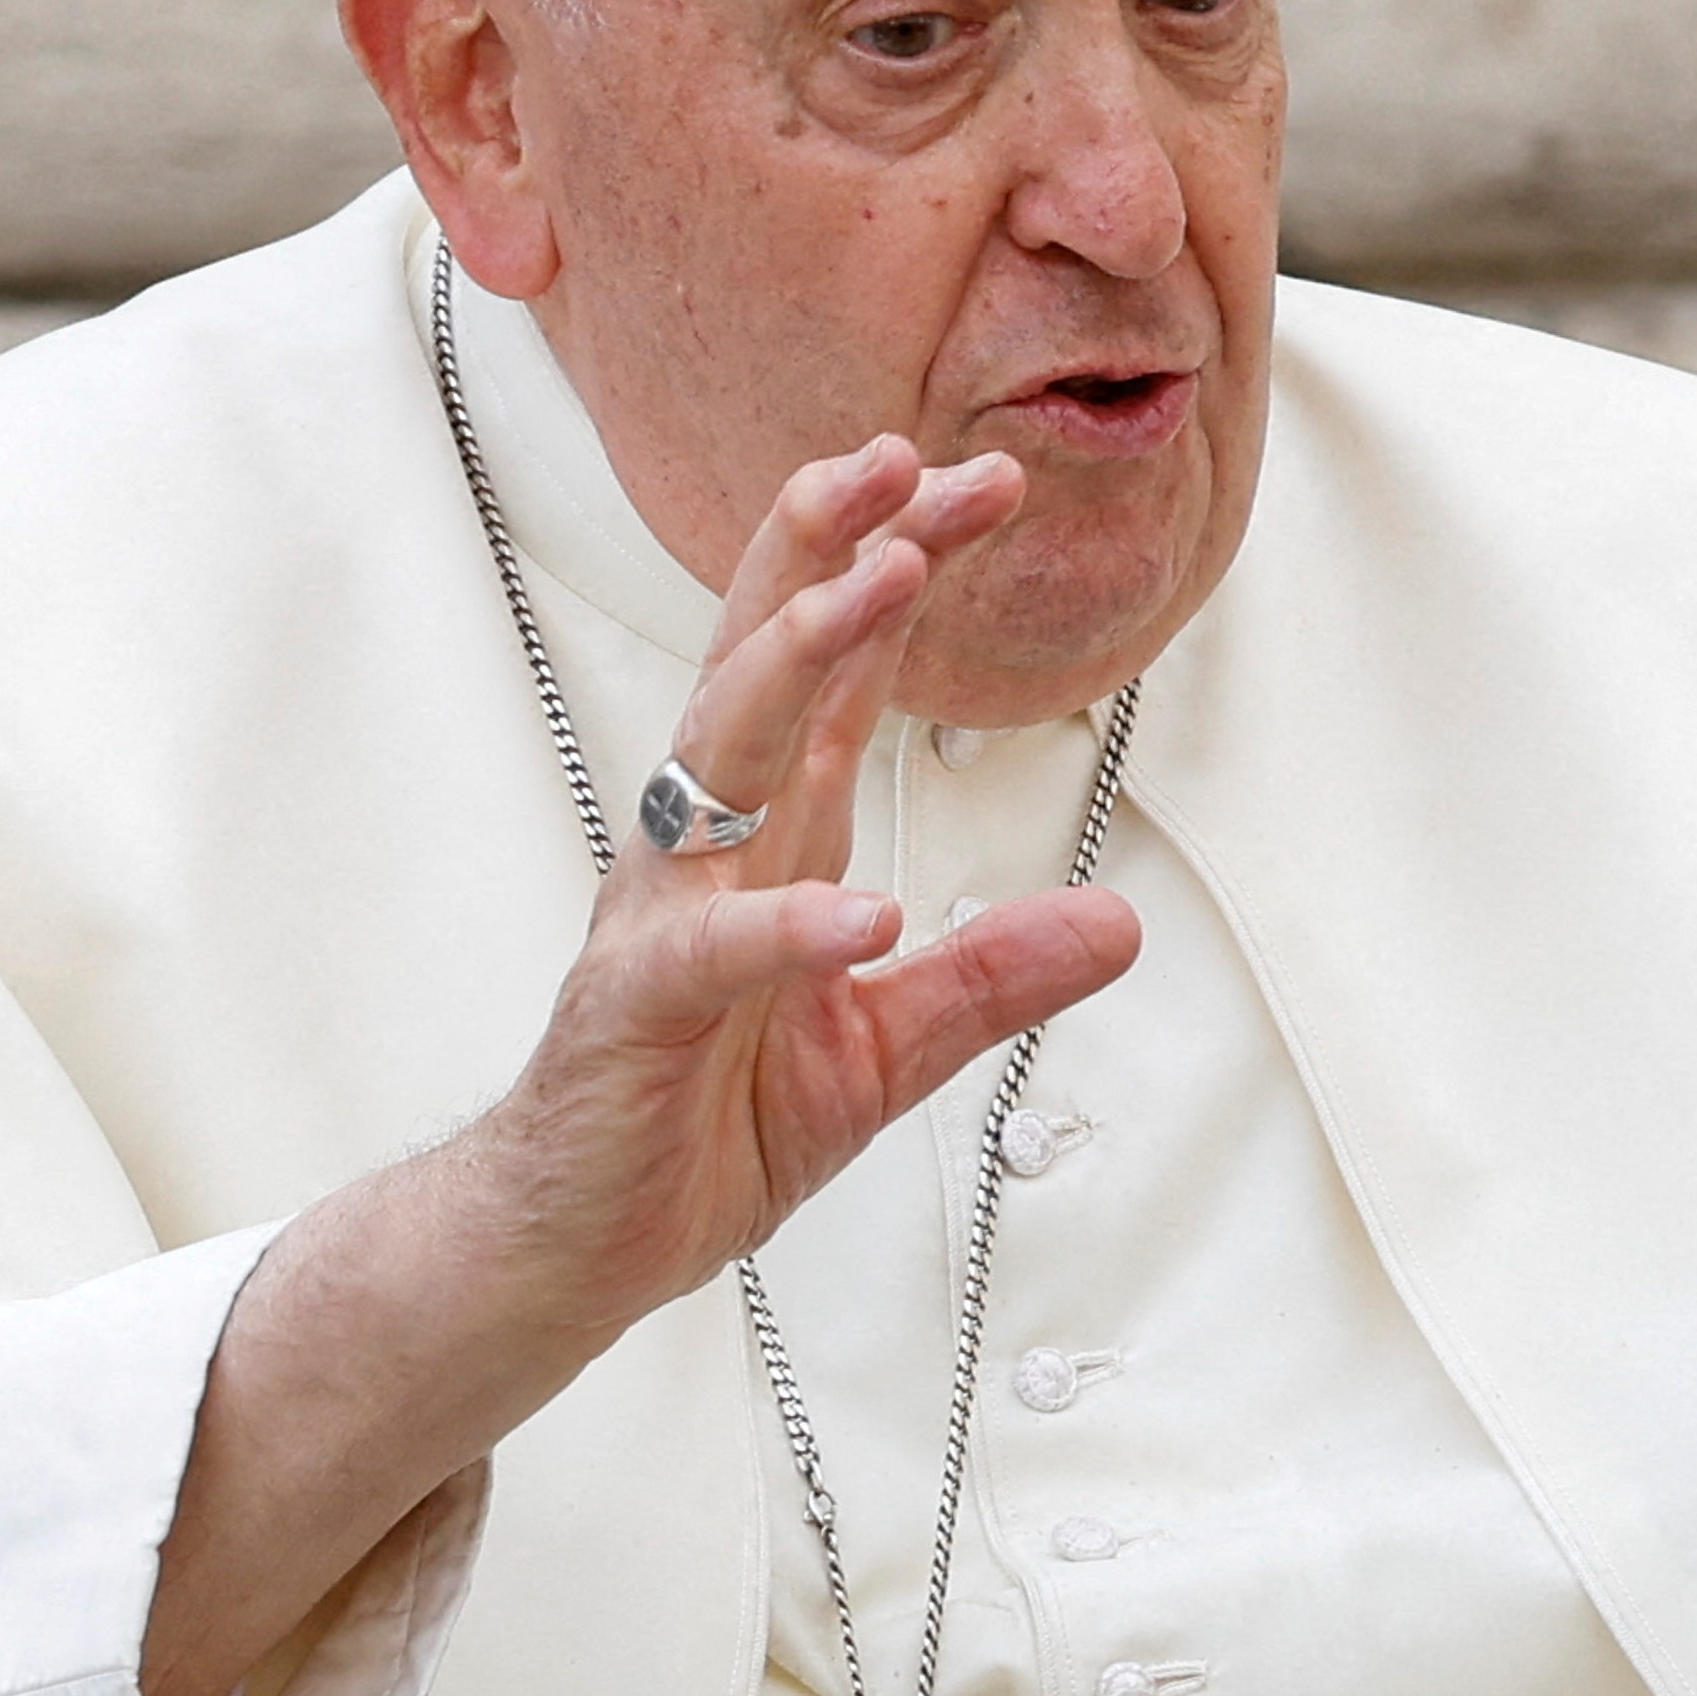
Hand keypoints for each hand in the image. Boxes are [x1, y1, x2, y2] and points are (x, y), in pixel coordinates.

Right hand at [466, 434, 1148, 1333]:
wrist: (575, 1240)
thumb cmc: (702, 1123)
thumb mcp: (886, 1049)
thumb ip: (992, 979)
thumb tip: (1120, 921)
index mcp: (776, 838)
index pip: (844, 671)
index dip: (903, 565)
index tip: (986, 481)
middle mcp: (713, 847)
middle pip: (769, 661)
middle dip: (835, 549)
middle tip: (910, 456)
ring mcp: (665, 917)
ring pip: (725, 752)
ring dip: (802, 659)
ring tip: (884, 584)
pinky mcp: (632, 1012)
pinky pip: (709, 953)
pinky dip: (786, 930)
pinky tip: (862, 913)